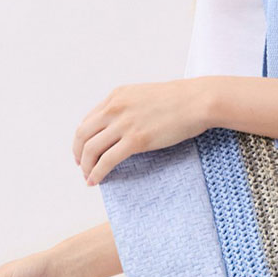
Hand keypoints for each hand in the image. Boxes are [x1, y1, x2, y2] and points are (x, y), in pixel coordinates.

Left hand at [72, 80, 206, 186]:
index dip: (83, 138)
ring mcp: (124, 123)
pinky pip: (107, 160)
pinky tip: (96, 180)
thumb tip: (123, 126)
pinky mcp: (136, 140)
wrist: (198, 100)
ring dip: (86, 166)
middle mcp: (115, 108)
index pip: (88, 119)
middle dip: (78, 153)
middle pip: (83, 134)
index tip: (85, 150)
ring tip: (89, 177)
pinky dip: (97, 173)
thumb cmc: (180, 99)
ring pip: (90, 149)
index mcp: (117, 95)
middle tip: (82, 165)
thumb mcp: (146, 95)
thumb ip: (130, 107)